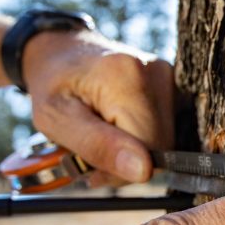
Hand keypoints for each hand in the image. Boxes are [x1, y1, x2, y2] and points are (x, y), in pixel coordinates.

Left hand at [22, 29, 174, 184]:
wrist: (61, 52)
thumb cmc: (52, 85)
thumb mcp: (55, 118)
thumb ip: (97, 146)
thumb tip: (144, 172)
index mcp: (128, 79)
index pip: (148, 149)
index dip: (119, 167)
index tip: (89, 164)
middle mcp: (158, 73)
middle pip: (161, 145)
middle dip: (127, 159)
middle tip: (92, 150)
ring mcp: (169, 77)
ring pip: (165, 139)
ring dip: (134, 149)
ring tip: (104, 134)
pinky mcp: (173, 84)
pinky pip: (166, 127)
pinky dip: (143, 136)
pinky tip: (120, 125)